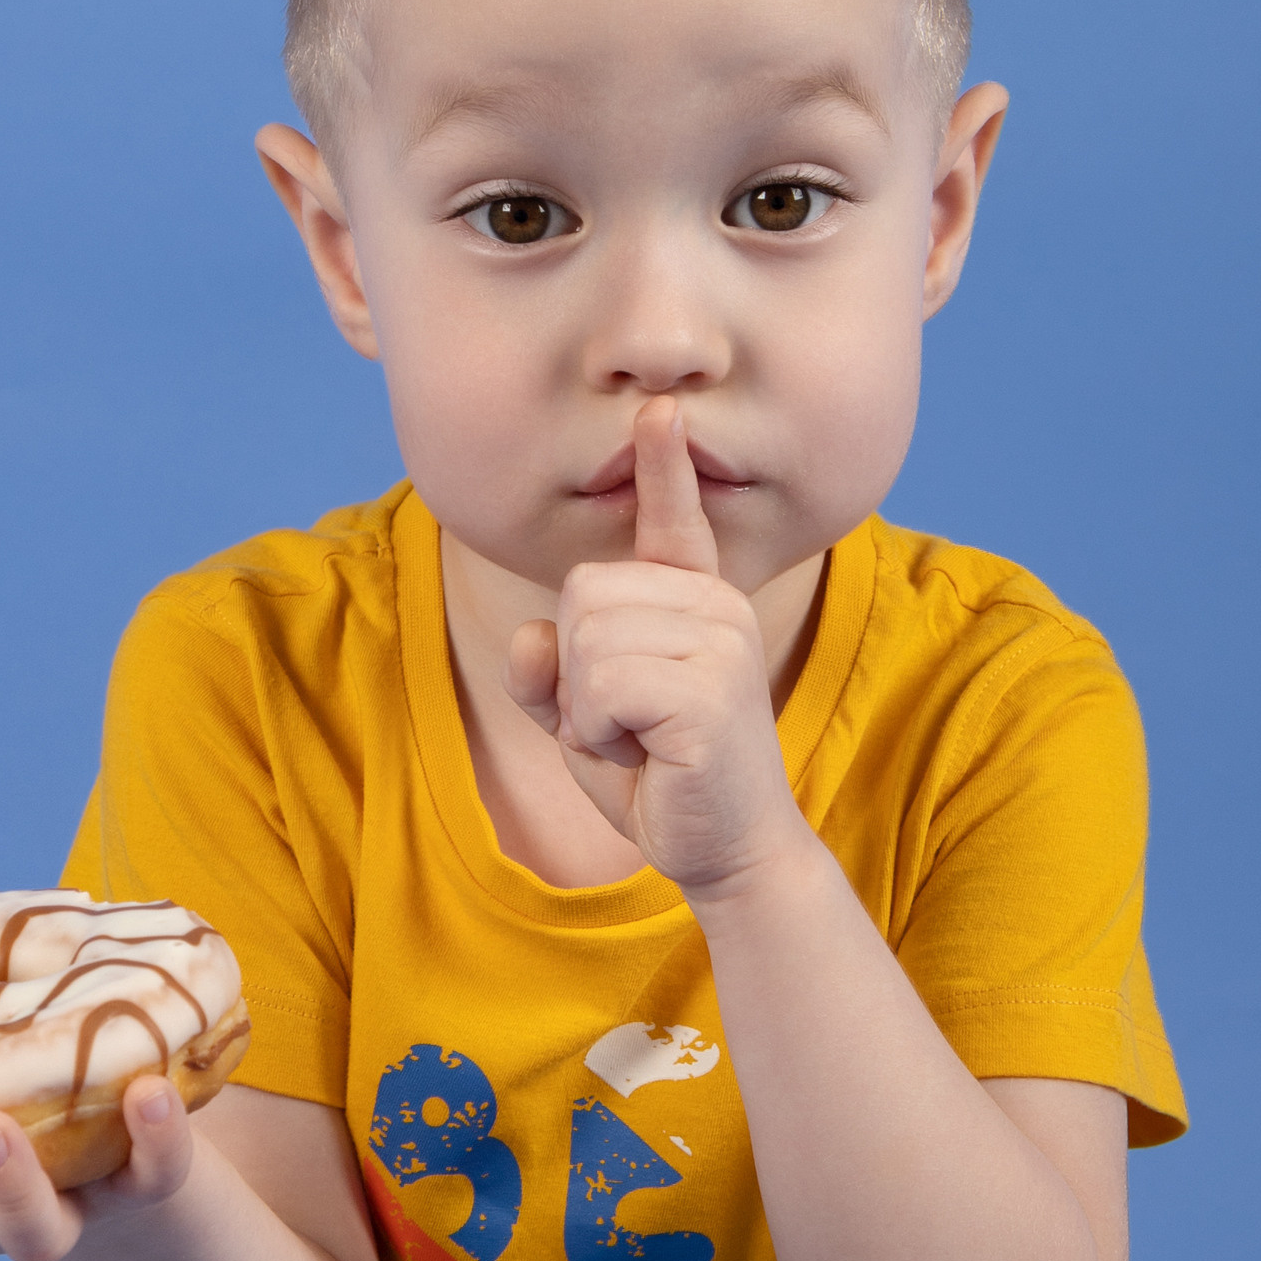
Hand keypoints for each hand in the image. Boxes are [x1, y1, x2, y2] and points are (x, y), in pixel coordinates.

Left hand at [504, 398, 815, 900]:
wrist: (726, 850)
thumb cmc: (661, 778)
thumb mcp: (583, 718)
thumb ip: (548, 673)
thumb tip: (534, 636)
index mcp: (693, 600)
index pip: (673, 519)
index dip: (663, 466)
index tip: (658, 410)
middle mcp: (715, 606)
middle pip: (583, 593)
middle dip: (579, 673)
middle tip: (631, 724)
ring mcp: (721, 642)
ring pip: (587, 637)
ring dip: (588, 708)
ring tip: (640, 740)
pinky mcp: (710, 690)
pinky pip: (601, 683)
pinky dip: (599, 731)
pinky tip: (645, 754)